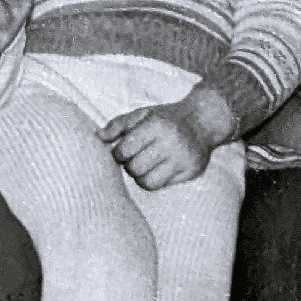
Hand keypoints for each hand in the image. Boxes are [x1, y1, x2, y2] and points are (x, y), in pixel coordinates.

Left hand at [98, 85, 235, 190]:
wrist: (202, 120)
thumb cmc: (165, 118)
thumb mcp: (142, 114)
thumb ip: (118, 125)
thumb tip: (97, 138)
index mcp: (156, 125)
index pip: (125, 150)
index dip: (118, 154)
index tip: (121, 151)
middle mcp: (170, 142)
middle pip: (135, 168)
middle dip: (129, 165)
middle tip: (134, 158)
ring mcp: (182, 158)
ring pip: (147, 182)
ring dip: (141, 176)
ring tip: (145, 164)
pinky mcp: (190, 172)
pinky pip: (162, 186)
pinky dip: (155, 180)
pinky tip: (158, 168)